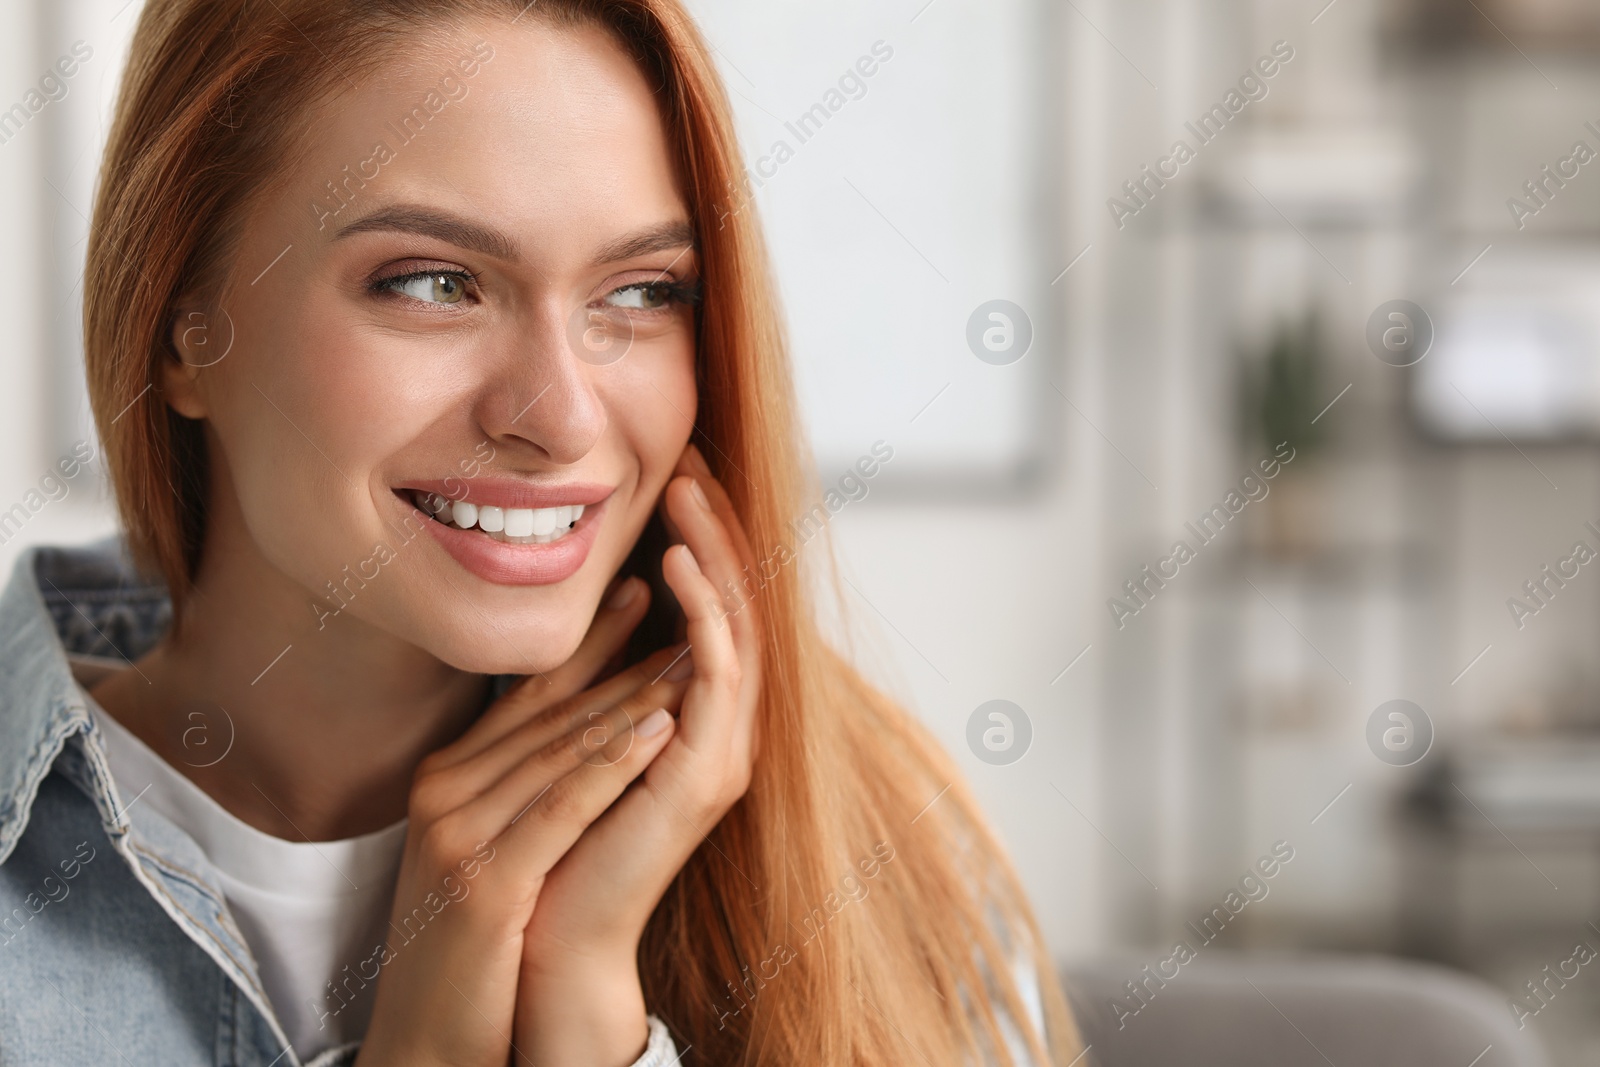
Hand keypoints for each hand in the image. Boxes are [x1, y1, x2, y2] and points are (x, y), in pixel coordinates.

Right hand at [353, 587, 689, 1066]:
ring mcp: (459, 831)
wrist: (429, 1039)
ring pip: (563, 747)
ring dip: (635, 698)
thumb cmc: (469, 944)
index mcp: (446, 778)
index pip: (529, 694)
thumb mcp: (486, 846)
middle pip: (552, 711)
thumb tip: (583, 723)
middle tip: (685, 602)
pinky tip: (662, 729)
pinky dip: (616, 763)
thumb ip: (518, 784)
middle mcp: (445, 791)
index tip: (639, 591)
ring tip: (693, 654)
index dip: (588, 641)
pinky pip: (564, 805)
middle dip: (626, 657)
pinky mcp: (486, 879)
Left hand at [513, 442, 764, 1065]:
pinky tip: (672, 564)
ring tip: (687, 489)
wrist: (551, 930)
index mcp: (700, 716)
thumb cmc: (557, 831)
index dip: (707, 537)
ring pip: (739, 627)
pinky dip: (703, 614)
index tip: (681, 471)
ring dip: (715, 553)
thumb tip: (611, 598)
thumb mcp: (581, 726)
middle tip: (694, 460)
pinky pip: (718, 675)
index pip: (718, 606)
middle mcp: (725, 728)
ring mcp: (725, 751)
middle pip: (741, 605)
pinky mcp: (707, 772)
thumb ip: (605, 670)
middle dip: (719, 528)